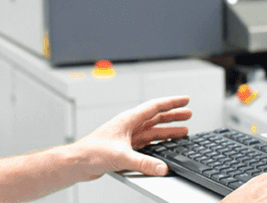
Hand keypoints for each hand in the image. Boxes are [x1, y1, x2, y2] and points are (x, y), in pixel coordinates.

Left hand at [69, 96, 191, 180]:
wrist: (78, 162)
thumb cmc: (91, 152)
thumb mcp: (121, 156)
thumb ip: (143, 163)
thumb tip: (162, 167)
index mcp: (128, 120)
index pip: (155, 107)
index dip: (172, 103)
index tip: (185, 99)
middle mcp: (129, 126)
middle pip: (156, 117)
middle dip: (173, 115)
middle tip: (188, 113)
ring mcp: (127, 137)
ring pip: (153, 130)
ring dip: (168, 130)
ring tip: (183, 131)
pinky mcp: (125, 148)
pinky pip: (147, 142)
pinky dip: (158, 143)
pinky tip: (165, 145)